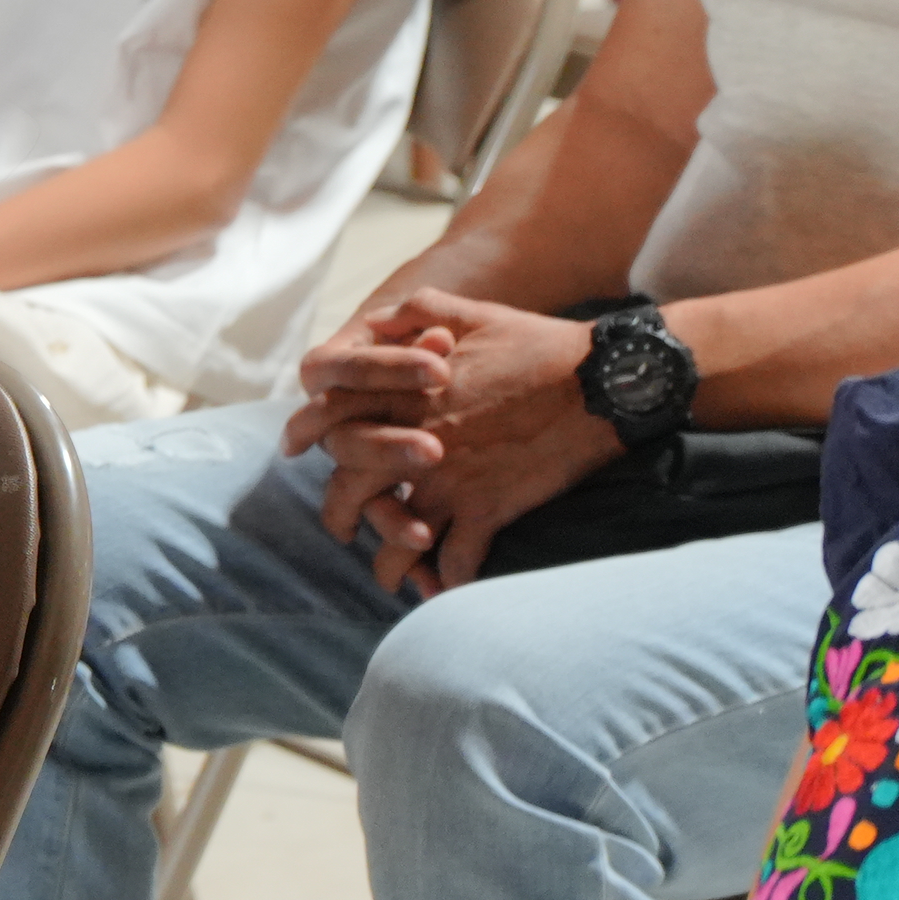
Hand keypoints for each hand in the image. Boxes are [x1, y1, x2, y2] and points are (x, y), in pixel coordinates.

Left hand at [288, 290, 621, 593]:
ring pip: (395, 535)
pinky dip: (447, 581)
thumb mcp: (467, 310)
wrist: (603, 380)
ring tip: (393, 575)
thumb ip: (413, 312)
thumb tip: (375, 320)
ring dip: (390, 561)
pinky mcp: (487, 509)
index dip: (307, 435)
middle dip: (339, 515)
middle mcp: (412, 438)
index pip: (329, 417)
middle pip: (347, 486)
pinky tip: (446, 588)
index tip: (295, 451)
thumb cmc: (537, 343)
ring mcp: (447, 478)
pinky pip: (454, 561)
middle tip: (342, 530)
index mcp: (401, 392)